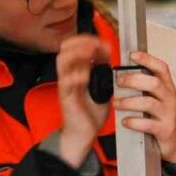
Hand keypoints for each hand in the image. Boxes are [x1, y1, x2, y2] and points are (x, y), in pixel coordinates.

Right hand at [56, 35, 112, 168]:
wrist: (82, 134)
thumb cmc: (91, 112)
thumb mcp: (102, 88)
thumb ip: (104, 73)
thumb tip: (112, 58)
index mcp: (77, 72)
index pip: (76, 48)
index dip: (88, 41)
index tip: (104, 43)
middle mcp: (69, 76)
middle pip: (65, 50)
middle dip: (81, 42)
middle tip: (95, 44)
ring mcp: (66, 86)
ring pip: (62, 62)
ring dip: (77, 54)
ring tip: (90, 52)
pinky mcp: (66, 98)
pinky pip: (66, 83)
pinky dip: (76, 76)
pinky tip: (85, 75)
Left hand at [113, 51, 175, 163]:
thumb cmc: (165, 116)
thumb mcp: (161, 99)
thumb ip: (146, 88)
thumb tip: (123, 76)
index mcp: (168, 87)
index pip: (161, 68)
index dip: (148, 60)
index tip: (132, 55)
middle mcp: (169, 98)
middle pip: (153, 83)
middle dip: (133, 80)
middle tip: (118, 82)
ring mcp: (168, 114)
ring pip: (148, 103)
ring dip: (129, 102)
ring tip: (116, 103)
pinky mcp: (165, 129)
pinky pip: (148, 124)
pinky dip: (134, 122)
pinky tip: (125, 121)